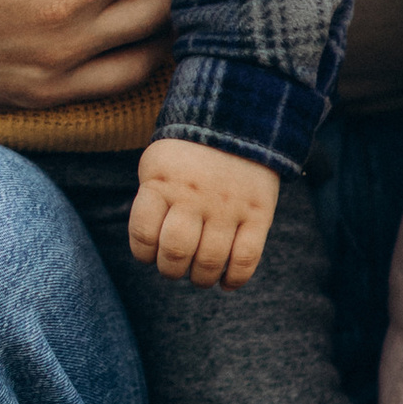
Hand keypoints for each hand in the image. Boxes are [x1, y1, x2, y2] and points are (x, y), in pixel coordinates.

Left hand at [129, 138, 278, 288]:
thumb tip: (151, 250)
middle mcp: (194, 196)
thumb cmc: (187, 155)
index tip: (150, 253)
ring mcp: (228, 205)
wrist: (237, 121)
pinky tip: (226, 282)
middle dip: (171, 270)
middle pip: (176, 252)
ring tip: (200, 274)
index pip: (144, 235)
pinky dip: (235, 279)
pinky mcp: (259, 213)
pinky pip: (246, 258)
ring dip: (201, 278)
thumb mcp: (157, 166)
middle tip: (176, 267)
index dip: (144, 253)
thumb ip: (151, 203)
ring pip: (210, 261)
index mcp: (162, 183)